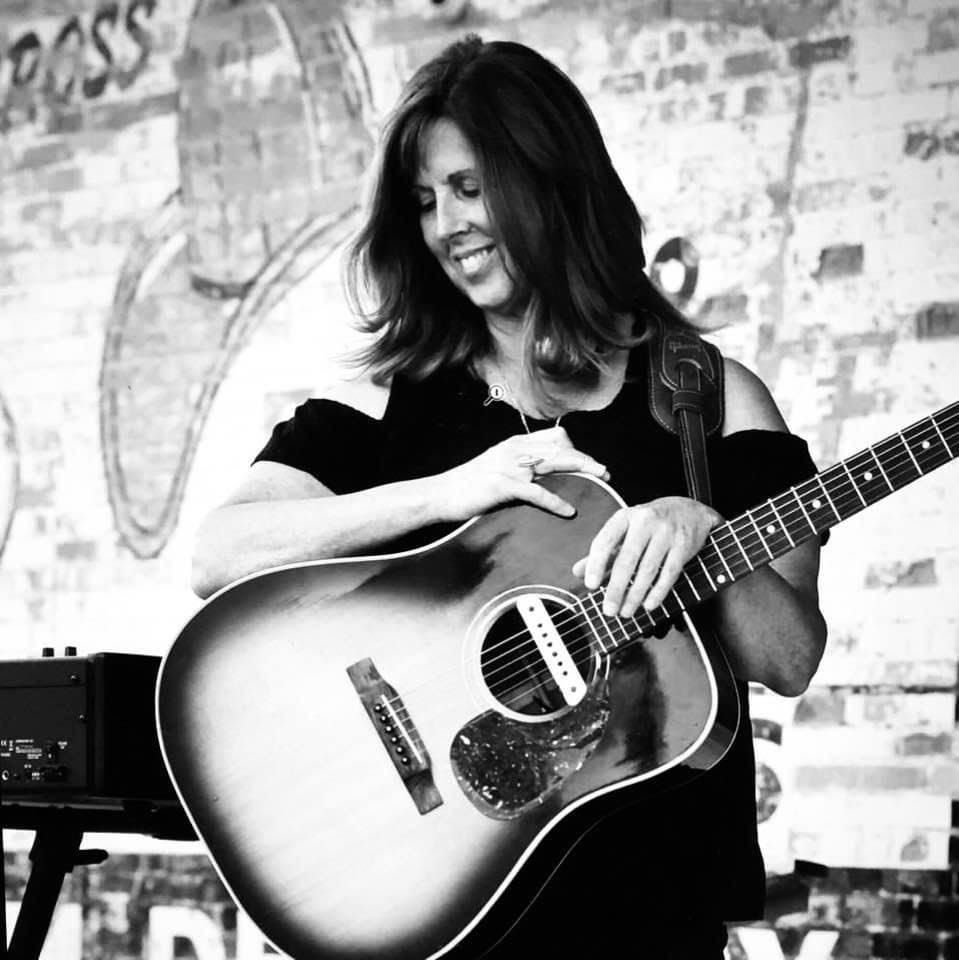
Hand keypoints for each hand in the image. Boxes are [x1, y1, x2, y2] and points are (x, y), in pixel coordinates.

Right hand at [434, 427, 608, 521]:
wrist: (441, 494)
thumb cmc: (470, 485)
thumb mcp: (498, 466)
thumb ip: (521, 465)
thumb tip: (546, 472)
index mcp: (515, 443)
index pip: (555, 437)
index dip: (576, 448)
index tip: (590, 463)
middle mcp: (515, 449)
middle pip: (561, 447)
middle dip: (587, 459)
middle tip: (605, 472)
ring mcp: (509, 465)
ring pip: (555, 463)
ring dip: (582, 471)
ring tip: (600, 482)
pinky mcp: (503, 484)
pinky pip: (537, 492)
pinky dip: (556, 502)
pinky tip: (568, 511)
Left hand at [572, 497, 722, 616]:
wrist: (689, 511)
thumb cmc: (650, 523)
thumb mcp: (624, 530)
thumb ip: (603, 551)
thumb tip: (578, 572)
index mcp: (624, 517)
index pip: (605, 541)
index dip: (596, 564)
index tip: (590, 585)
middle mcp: (645, 521)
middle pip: (627, 559)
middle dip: (616, 588)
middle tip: (609, 610)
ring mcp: (666, 533)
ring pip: (648, 569)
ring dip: (635, 595)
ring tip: (626, 611)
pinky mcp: (683, 545)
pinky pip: (669, 573)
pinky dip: (658, 592)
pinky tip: (648, 604)